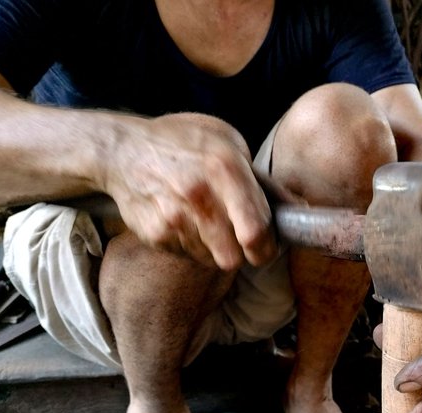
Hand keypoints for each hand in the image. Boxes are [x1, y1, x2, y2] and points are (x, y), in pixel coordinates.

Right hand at [101, 112, 278, 269]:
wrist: (122, 150)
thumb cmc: (184, 143)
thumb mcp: (228, 144)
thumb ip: (264, 182)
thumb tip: (300, 210)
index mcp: (225, 168)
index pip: (255, 231)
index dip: (267, 248)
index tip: (267, 248)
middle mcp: (199, 195)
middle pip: (234, 258)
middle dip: (243, 255)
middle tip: (242, 242)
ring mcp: (174, 217)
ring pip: (212, 260)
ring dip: (216, 249)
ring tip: (208, 221)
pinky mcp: (156, 234)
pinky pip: (187, 255)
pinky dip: (191, 245)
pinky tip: (184, 220)